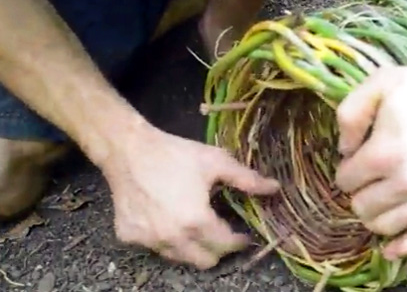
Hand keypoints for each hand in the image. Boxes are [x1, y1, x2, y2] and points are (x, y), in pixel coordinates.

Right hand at [101, 126, 279, 268]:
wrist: (128, 149)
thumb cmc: (175, 154)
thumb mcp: (216, 162)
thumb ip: (247, 179)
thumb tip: (275, 188)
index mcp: (197, 221)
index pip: (226, 246)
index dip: (239, 242)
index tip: (244, 236)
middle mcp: (172, 238)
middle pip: (204, 261)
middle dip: (218, 250)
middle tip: (222, 233)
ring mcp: (148, 240)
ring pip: (179, 258)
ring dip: (192, 247)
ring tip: (196, 225)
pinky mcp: (129, 236)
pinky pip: (154, 247)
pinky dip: (164, 239)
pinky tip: (167, 219)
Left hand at [334, 66, 406, 259]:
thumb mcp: (378, 84)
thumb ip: (349, 116)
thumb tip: (344, 150)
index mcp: (384, 154)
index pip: (346, 180)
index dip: (347, 169)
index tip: (356, 158)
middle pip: (362, 207)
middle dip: (359, 192)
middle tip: (368, 176)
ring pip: (387, 226)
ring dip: (376, 215)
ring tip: (378, 199)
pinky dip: (404, 245)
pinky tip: (390, 251)